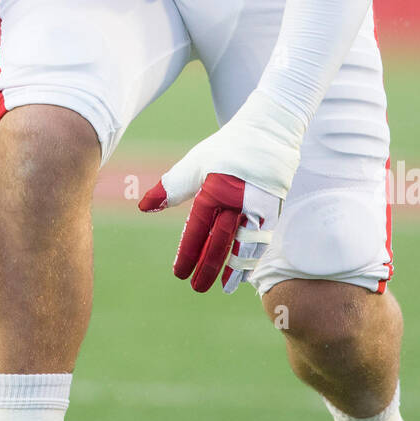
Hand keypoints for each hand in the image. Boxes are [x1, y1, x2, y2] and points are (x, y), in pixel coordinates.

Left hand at [138, 90, 303, 293]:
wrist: (270, 132)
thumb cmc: (227, 148)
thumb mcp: (195, 164)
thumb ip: (171, 188)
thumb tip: (145, 207)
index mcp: (216, 189)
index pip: (198, 228)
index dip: (188, 252)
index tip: (179, 273)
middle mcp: (239, 200)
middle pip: (221, 241)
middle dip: (208, 267)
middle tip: (196, 287)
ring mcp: (260, 206)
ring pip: (245, 245)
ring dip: (234, 269)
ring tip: (223, 288)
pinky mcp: (274, 209)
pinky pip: (262, 240)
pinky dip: (252, 257)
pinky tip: (245, 270)